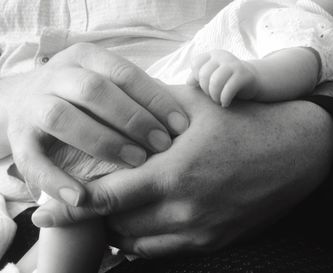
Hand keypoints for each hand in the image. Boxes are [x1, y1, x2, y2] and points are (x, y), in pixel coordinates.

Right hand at [0, 43, 188, 205]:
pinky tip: (82, 197)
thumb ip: (137, 93)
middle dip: (133, 119)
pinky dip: (56, 180)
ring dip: (103, 142)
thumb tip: (180, 114)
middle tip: (162, 145)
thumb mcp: (108, 83)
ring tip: (136, 162)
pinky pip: (33, 159)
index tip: (180, 126)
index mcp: (86, 58)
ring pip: (63, 118)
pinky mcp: (19, 137)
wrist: (27, 101)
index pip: (124, 73)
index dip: (155, 99)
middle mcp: (58, 75)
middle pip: (94, 91)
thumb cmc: (84, 98)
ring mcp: (35, 104)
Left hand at [32, 83, 332, 256]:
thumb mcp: (196, 105)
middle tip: (90, 202)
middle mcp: (183, 208)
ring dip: (120, 230)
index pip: (108, 198)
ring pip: (139, 243)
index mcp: (173, 172)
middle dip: (98, 216)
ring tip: (115, 213)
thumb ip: (152, 108)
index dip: (73, 207)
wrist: (293, 152)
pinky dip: (144, 242)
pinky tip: (140, 226)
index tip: (47, 211)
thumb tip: (121, 110)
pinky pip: (165, 251)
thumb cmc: (244, 124)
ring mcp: (199, 228)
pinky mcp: (214, 240)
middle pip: (119, 224)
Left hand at [187, 50, 257, 106]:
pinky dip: (224, 99)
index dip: (197, 78)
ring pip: (215, 81)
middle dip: (205, 89)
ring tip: (217, 100)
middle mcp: (223, 57)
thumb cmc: (226, 80)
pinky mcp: (244, 75)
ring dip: (214, 95)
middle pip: (204, 74)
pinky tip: (225, 103)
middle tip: (212, 96)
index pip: (196, 64)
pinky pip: (228, 89)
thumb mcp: (211, 76)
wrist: (253, 80)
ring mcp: (234, 65)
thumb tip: (188, 83)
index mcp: (212, 55)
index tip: (204, 87)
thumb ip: (197, 78)